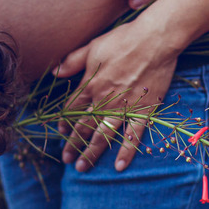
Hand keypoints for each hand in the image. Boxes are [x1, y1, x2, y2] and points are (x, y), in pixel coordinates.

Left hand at [54, 19, 178, 172]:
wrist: (155, 40)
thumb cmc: (123, 40)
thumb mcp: (92, 47)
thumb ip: (72, 61)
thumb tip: (54, 72)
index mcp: (90, 84)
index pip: (72, 108)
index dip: (65, 121)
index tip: (62, 131)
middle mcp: (103, 100)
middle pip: (84, 126)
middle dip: (73, 144)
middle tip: (66, 159)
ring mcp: (123, 108)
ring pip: (103, 136)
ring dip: (91, 153)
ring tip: (81, 168)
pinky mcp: (143, 111)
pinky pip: (133, 136)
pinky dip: (126, 152)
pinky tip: (119, 167)